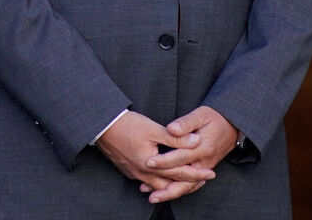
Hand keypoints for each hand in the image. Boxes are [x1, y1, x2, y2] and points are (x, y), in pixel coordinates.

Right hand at [94, 111, 215, 197]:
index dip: (197, 173)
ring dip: (172, 184)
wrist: (101, 127)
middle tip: (201, 181)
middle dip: (186, 184)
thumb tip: (196, 141)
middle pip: (170, 185)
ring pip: (158, 186)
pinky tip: (162, 177)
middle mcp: (143, 174)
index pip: (180, 173)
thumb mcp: (153, 129)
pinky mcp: (128, 171)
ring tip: (184, 180)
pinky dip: (159, 181)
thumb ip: (176, 137)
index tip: (211, 174)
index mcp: (151, 165)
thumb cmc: (126, 125)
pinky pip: (147, 182)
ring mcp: (134, 174)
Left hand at [140, 106, 239, 202]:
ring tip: (152, 197)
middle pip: (185, 179)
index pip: (181, 156)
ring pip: (188, 186)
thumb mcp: (200, 115)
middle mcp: (205, 162)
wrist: (232, 125)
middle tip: (145, 189)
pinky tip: (163, 192)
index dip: (164, 160)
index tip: (148, 162)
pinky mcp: (203, 171)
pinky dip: (177, 189)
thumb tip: (171, 128)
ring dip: (170, 193)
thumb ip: (185, 123)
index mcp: (203, 147)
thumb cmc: (214, 118)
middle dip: (165, 186)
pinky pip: (191, 184)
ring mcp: (205, 168)